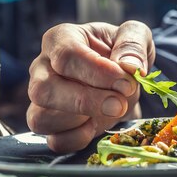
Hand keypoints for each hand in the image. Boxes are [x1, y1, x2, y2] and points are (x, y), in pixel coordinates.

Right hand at [27, 21, 154, 152]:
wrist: (124, 79)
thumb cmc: (123, 52)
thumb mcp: (136, 35)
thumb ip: (133, 44)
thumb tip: (130, 65)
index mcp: (61, 39)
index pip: (65, 56)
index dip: (97, 72)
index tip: (126, 83)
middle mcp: (43, 68)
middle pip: (44, 89)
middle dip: (86, 101)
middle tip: (120, 104)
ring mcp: (43, 100)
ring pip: (40, 118)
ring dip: (80, 121)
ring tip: (109, 111)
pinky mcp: (52, 126)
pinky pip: (55, 140)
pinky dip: (78, 139)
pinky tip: (96, 125)